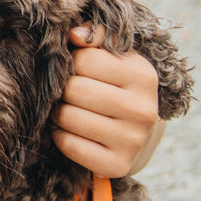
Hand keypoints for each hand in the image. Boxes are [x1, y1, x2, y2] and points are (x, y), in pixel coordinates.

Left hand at [51, 25, 162, 178]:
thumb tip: (75, 35)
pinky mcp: (116, 165)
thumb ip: (95, 36)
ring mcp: (131, 141)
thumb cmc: (115, 87)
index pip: (85, 59)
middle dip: (62, 89)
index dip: (72, 62)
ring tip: (66, 108)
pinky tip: (68, 129)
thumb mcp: (114, 58)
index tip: (77, 69)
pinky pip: (68, 144)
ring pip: (68, 117)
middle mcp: (142, 110)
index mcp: (143, 76)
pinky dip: (59, 135)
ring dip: (57, 112)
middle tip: (66, 92)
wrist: (136, 133)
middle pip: (74, 89)